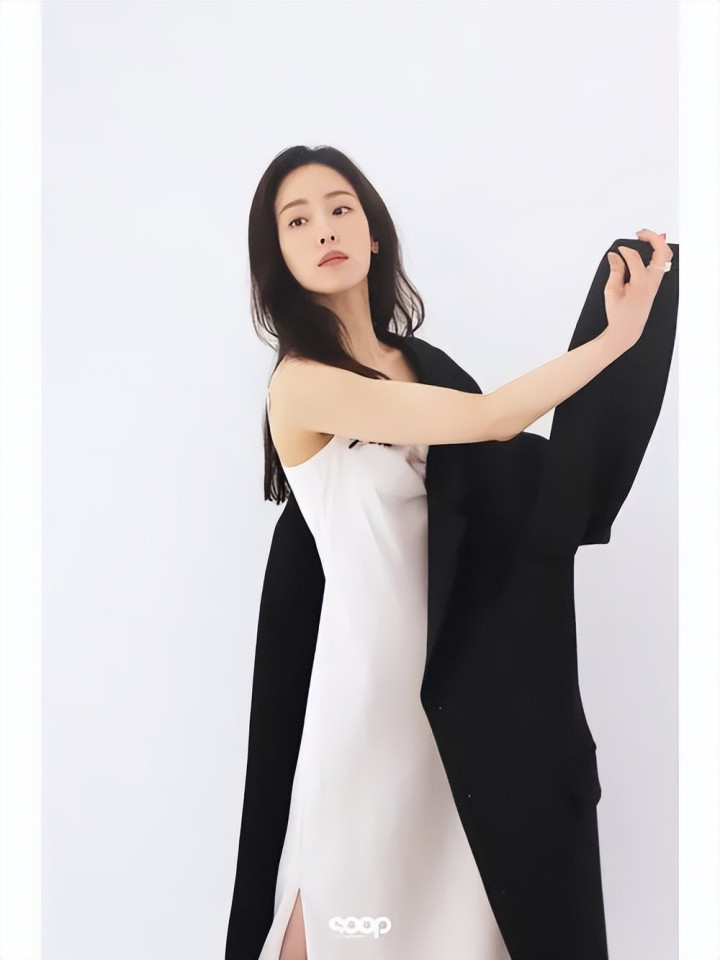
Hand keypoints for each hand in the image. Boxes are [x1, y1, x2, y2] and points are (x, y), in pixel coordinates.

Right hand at [602, 229, 673, 351]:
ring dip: (657, 244)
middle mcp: (653, 281)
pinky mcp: (655, 284)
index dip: (624, 250)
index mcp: (642, 282)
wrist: (627, 330)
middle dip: (652, 238)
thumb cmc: (619, 315)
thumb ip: (615, 270)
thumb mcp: (611, 291)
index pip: (635, 257)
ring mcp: (656, 283)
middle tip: (639, 234)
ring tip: (644, 239)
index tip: (616, 252)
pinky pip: (661, 264)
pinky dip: (656, 253)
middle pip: (661, 251)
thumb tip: (615, 256)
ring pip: (665, 256)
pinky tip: (648, 251)